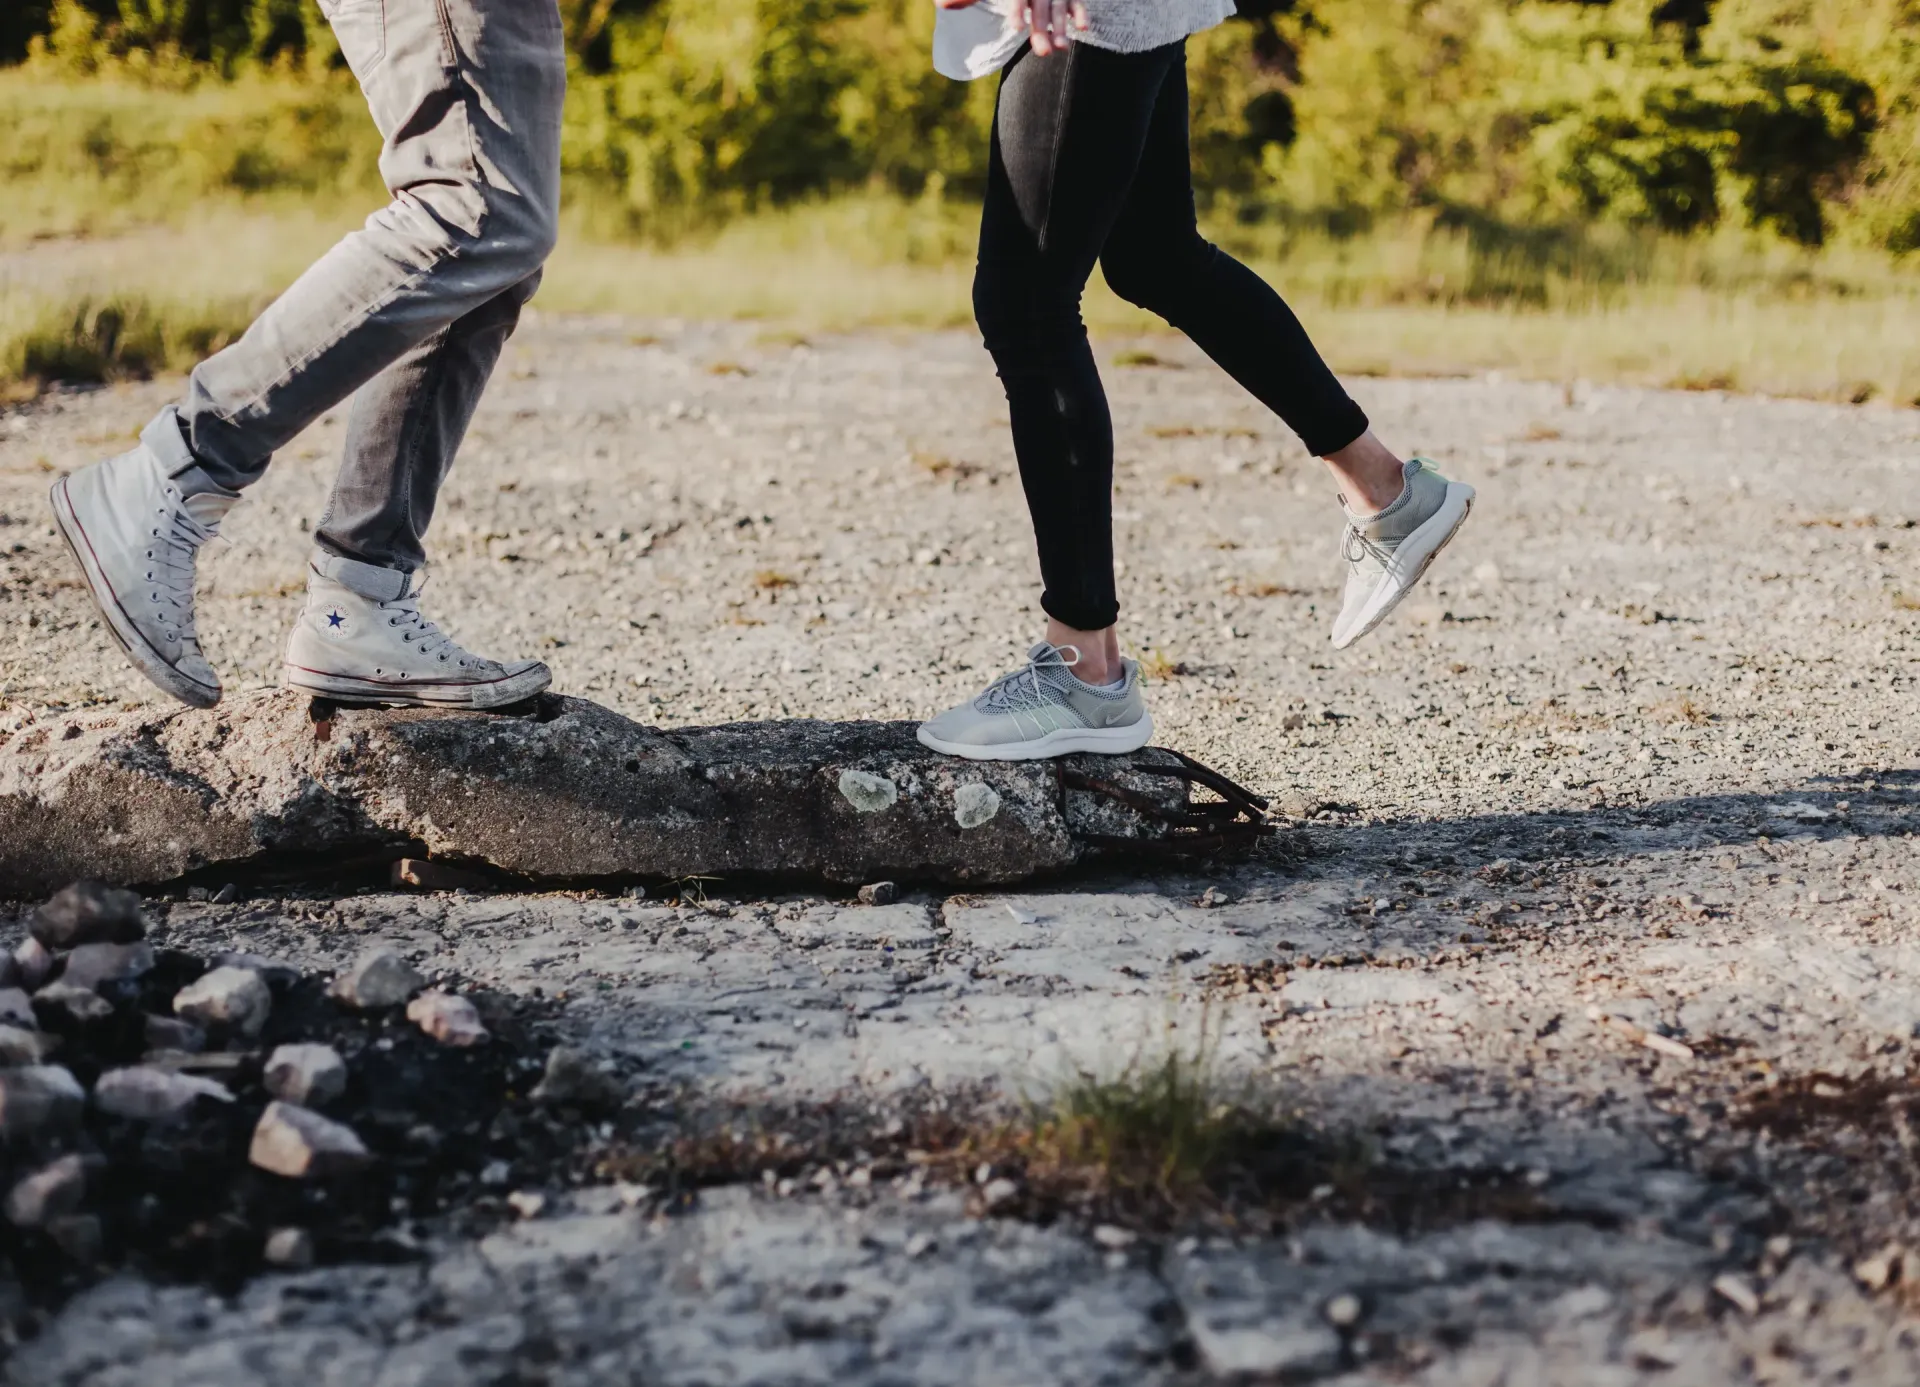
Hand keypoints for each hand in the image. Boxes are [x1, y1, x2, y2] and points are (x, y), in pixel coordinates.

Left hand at [933, 0, 1089, 55]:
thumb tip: (942, 5)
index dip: (1018, 8)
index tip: (1016, 28)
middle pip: (1040, 4)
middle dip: (1042, 27)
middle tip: (1043, 53)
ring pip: (1059, 4)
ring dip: (1062, 26)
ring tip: (1061, 48)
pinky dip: (1080, 10)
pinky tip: (1083, 27)